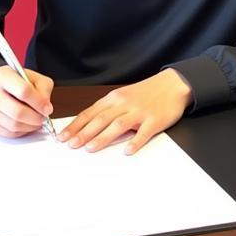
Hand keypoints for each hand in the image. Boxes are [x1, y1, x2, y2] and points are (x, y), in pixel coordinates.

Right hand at [0, 65, 54, 138]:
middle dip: (35, 118)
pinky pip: (9, 134)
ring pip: (14, 125)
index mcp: (3, 76)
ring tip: (35, 120)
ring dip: (30, 126)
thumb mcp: (33, 77)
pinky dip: (21, 131)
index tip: (47, 108)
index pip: (23, 91)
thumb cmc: (15, 82)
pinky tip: (25, 124)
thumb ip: (43, 89)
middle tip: (43, 117)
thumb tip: (46, 108)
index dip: (39, 102)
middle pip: (17, 112)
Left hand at [59, 69, 192, 155]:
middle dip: (84, 132)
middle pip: (101, 119)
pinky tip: (127, 151)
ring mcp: (139, 112)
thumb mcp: (123, 96)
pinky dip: (135, 142)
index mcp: (114, 98)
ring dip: (103, 137)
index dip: (76, 125)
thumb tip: (86, 125)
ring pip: (118, 125)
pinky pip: (143, 132)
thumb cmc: (145, 93)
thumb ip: (107, 109)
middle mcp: (124, 103)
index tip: (63, 136)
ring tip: (90, 148)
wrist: (172, 85)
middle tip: (71, 144)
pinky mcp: (155, 120)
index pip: (90, 112)